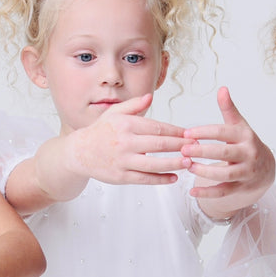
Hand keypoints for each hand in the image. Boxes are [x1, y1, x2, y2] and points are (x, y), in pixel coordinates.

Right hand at [46, 94, 188, 189]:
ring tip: (189, 163)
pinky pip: (145, 179)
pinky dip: (161, 179)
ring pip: (154, 164)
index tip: (190, 134)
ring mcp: (123, 161)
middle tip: (197, 147)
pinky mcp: (121, 176)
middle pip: (159, 145)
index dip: (176, 131)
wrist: (79, 153)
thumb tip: (150, 97)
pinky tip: (173, 177)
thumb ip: (134, 106)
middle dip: (180, 146)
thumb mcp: (114, 113)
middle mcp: (125, 142)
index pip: (157, 127)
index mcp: (126, 124)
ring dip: (174, 163)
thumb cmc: (99, 132)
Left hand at [183, 88, 274, 204]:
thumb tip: (222, 88)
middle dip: (202, 151)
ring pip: (224, 175)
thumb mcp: (239, 125)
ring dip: (204, 171)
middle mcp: (248, 154)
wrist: (265, 168)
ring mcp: (246, 173)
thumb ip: (229, 109)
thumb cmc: (246, 143)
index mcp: (245, 136)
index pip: (223, 132)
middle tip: (183, 149)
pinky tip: (191, 191)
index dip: (204, 132)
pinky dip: (207, 193)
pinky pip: (223, 192)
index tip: (186, 133)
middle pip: (223, 153)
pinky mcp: (241, 188)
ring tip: (188, 166)